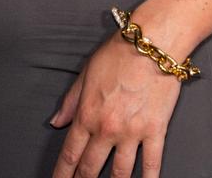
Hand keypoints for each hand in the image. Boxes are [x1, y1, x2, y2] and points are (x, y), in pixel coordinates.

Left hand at [51, 32, 181, 177]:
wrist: (151, 46)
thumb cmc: (118, 54)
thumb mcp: (86, 73)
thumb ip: (70, 101)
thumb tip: (56, 122)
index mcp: (87, 114)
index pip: (70, 154)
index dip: (62, 174)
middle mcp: (107, 129)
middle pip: (91, 168)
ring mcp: (132, 133)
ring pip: (120, 174)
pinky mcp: (155, 132)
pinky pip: (152, 165)